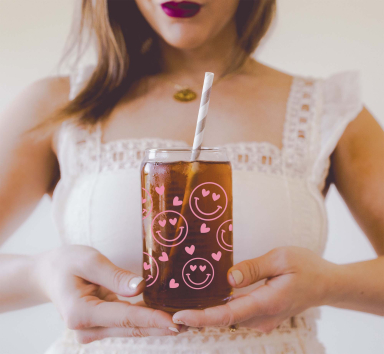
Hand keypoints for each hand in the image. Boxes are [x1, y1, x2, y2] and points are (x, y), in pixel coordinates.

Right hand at [33, 245, 181, 342]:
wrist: (48, 274)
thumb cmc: (66, 263)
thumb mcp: (89, 261)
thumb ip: (114, 276)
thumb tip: (141, 288)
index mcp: (81, 313)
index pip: (125, 317)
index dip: (152, 319)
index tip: (175, 323)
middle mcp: (86, 329)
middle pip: (131, 327)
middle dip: (160, 326)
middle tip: (190, 324)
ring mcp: (92, 330)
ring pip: (130, 328)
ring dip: (155, 324)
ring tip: (183, 320)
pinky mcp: (99, 325)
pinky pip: (125, 323)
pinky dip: (144, 319)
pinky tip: (163, 315)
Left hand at [173, 247, 335, 332]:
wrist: (326, 284)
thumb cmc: (306, 267)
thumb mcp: (282, 258)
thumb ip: (254, 268)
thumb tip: (229, 278)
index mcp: (267, 302)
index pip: (228, 315)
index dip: (202, 317)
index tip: (180, 316)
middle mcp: (262, 317)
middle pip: (223, 320)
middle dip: (196, 317)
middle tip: (168, 311)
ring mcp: (262, 320)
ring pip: (229, 318)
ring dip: (206, 314)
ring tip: (181, 304)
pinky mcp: (262, 316)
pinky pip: (236, 314)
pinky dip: (219, 310)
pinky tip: (206, 300)